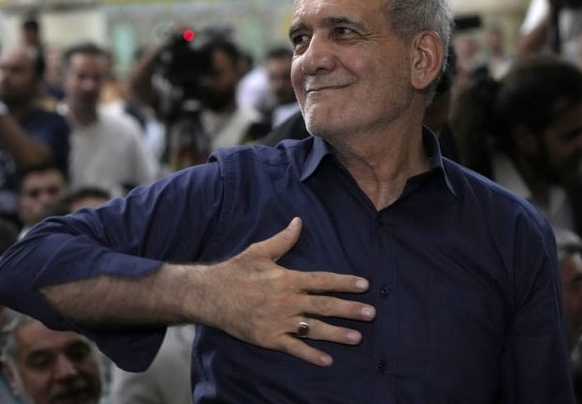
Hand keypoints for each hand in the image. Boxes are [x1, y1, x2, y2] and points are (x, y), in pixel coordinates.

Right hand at [189, 217, 374, 366]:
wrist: (210, 295)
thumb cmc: (235, 271)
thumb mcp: (259, 251)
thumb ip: (283, 239)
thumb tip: (299, 221)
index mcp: (287, 279)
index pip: (323, 280)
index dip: (345, 282)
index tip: (364, 285)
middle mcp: (287, 300)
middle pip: (324, 306)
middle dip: (350, 310)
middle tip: (371, 314)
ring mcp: (279, 321)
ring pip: (314, 329)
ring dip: (337, 334)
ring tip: (357, 338)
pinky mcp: (269, 338)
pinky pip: (294, 348)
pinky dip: (311, 355)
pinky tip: (327, 360)